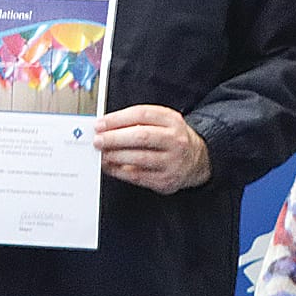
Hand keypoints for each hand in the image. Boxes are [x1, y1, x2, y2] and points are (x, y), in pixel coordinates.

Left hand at [93, 105, 210, 193]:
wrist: (197, 160)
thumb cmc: (171, 138)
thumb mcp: (162, 122)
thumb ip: (136, 121)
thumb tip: (106, 126)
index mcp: (172, 120)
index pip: (141, 115)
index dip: (117, 119)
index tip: (100, 124)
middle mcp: (175, 140)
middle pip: (141, 136)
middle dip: (114, 138)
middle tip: (98, 140)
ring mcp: (172, 161)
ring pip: (139, 158)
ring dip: (116, 155)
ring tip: (103, 153)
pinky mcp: (166, 180)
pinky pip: (138, 176)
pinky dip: (120, 171)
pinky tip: (111, 166)